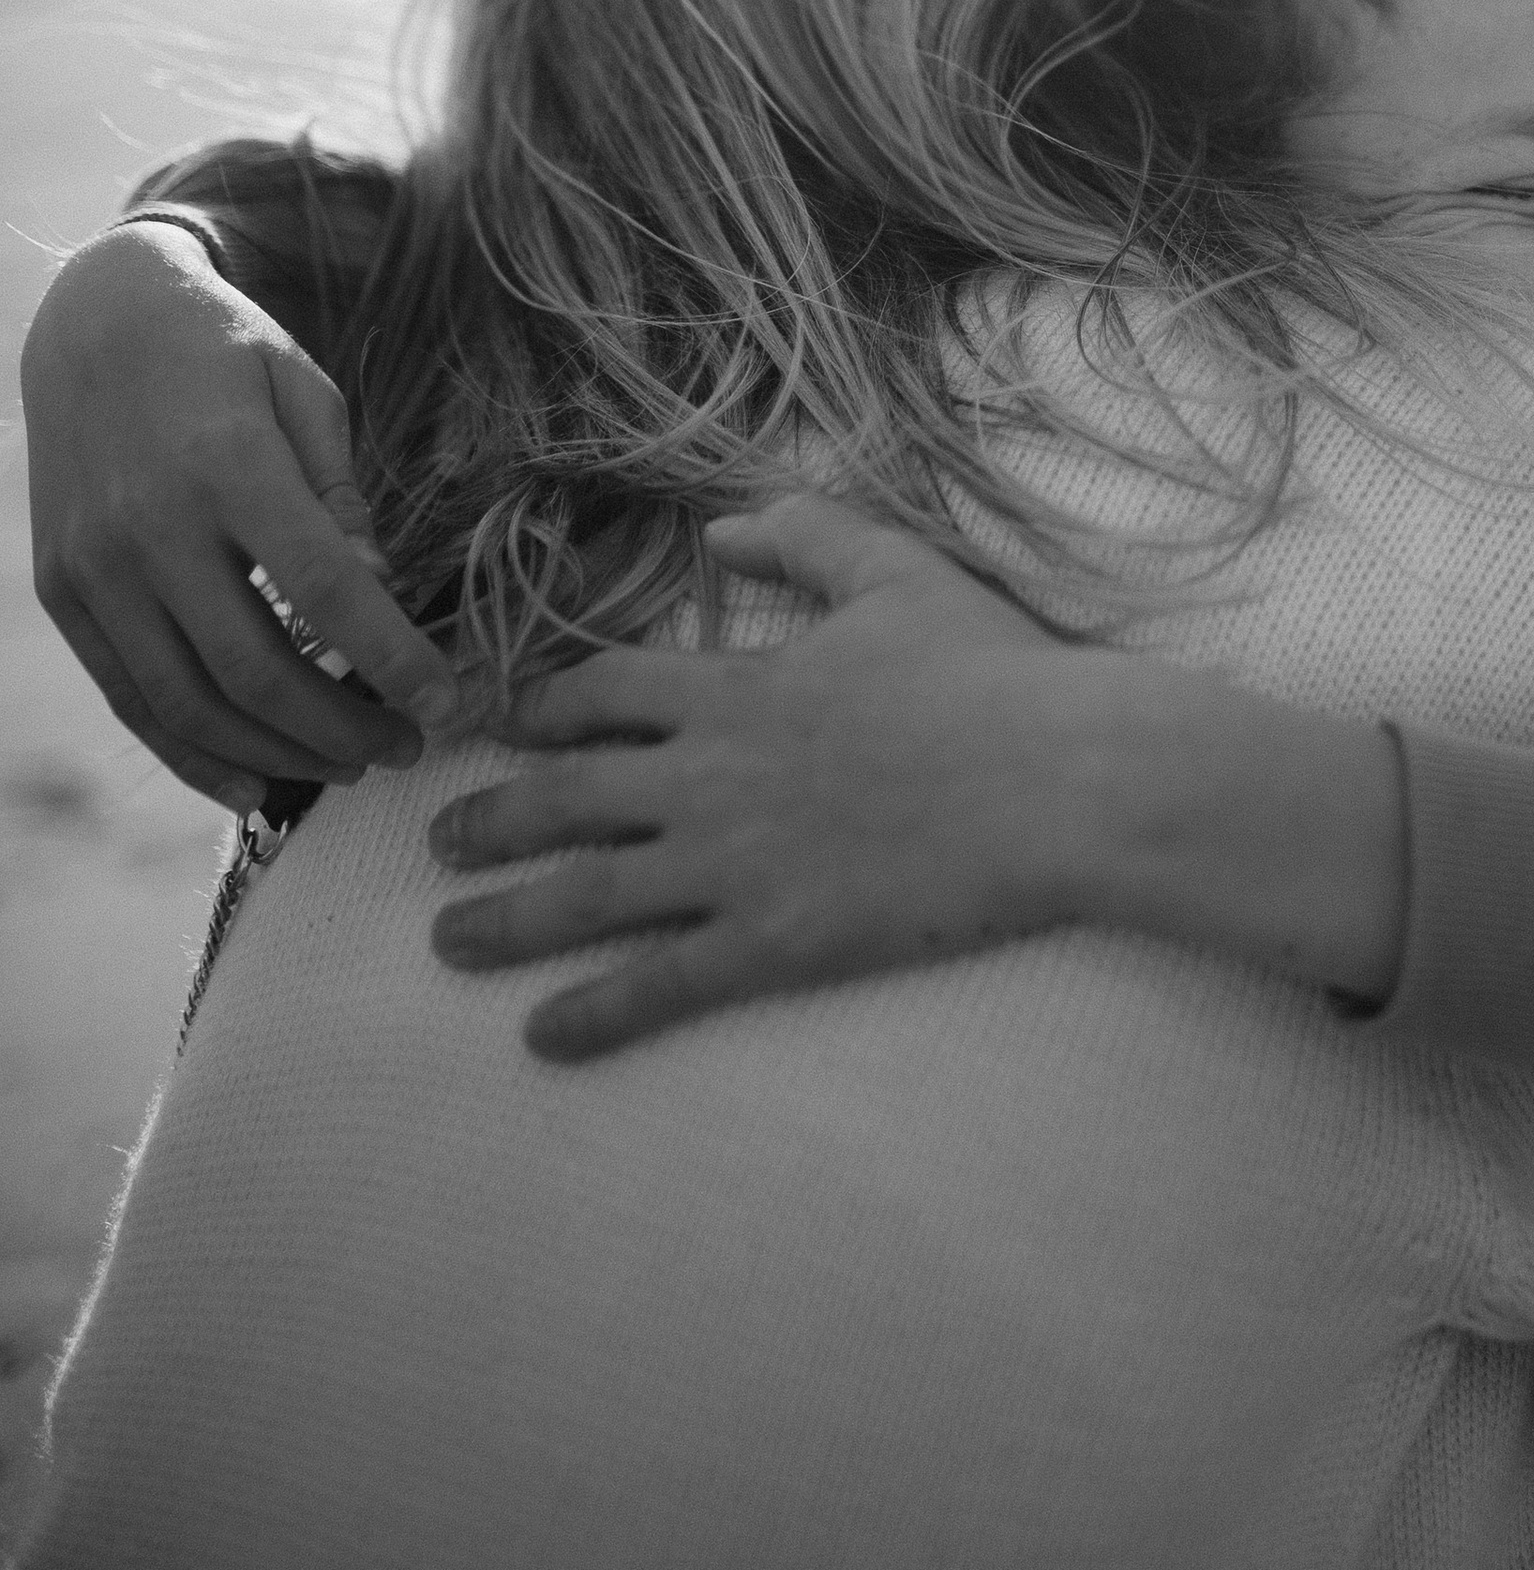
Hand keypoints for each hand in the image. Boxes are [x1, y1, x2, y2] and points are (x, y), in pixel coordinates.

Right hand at [22, 221, 457, 806]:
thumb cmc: (222, 351)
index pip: (322, 586)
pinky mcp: (63, 595)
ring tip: (346, 768)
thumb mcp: (302, 388)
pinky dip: (192, 755)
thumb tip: (379, 590)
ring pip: (188, 702)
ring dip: (275, 756)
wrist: (91, 323)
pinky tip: (251, 784)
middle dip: (340, 728)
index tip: (446, 702)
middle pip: (254, 667)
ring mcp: (95, 568)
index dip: (390, 656)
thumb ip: (340, 492)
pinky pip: (131, 699)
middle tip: (404, 747)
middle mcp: (150, 526)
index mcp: (227, 463)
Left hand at [428, 492, 1106, 1060]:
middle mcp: (711, 775)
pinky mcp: (773, 944)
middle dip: (491, 817)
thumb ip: (803, 535)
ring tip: (447, 940)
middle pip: (566, 796)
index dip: (540, 707)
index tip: (498, 723)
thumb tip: (723, 530)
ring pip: (586, 894)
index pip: (603, 692)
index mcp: (738, 686)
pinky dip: (592, 1014)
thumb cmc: (990, 670)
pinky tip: (541, 1039)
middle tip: (438, 839)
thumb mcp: (895, 569)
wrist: (1058, 779)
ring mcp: (734, 865)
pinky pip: (660, 984)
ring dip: (505, 920)